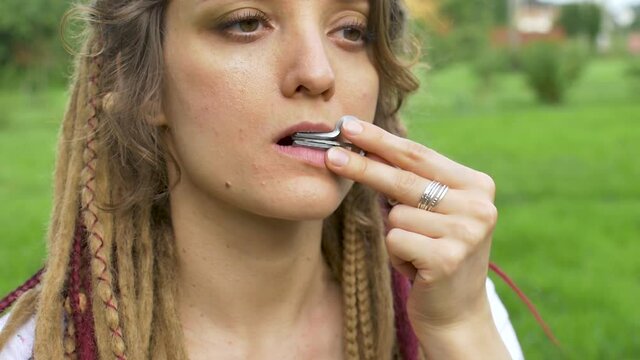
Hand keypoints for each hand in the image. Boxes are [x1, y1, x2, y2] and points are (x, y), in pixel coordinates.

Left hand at [325, 117, 508, 357]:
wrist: (458, 313)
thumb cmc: (437, 254)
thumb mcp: (434, 212)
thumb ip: (413, 182)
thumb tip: (361, 146)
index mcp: (477, 185)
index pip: (419, 155)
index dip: (381, 140)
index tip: (349, 126)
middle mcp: (478, 205)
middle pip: (404, 178)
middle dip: (363, 166)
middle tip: (330, 154)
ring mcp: (466, 233)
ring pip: (396, 215)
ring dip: (395, 234)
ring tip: (417, 252)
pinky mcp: (448, 259)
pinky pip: (395, 240)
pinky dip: (397, 254)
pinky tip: (418, 268)